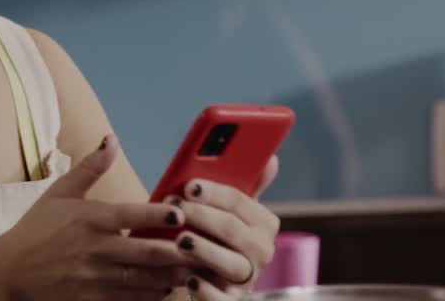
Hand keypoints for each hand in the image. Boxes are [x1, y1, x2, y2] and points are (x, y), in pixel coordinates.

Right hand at [0, 134, 215, 300]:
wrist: (8, 271)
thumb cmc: (35, 229)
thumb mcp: (59, 193)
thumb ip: (90, 167)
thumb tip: (111, 139)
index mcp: (90, 219)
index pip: (130, 214)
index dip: (158, 214)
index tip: (181, 212)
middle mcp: (95, 249)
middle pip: (145, 252)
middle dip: (178, 251)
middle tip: (203, 247)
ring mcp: (94, 278)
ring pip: (143, 279)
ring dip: (171, 276)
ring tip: (195, 271)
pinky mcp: (91, 300)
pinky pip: (129, 300)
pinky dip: (150, 296)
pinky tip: (167, 291)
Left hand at [163, 157, 281, 299]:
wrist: (212, 275)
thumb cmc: (216, 232)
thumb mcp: (229, 208)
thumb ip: (245, 183)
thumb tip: (271, 157)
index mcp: (263, 222)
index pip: (239, 202)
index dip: (213, 192)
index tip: (188, 185)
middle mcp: (261, 250)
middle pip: (232, 229)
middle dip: (202, 216)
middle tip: (174, 207)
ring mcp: (248, 277)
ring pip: (231, 263)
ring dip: (205, 250)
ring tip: (181, 241)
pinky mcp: (233, 300)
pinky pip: (224, 299)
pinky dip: (208, 291)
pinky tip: (191, 281)